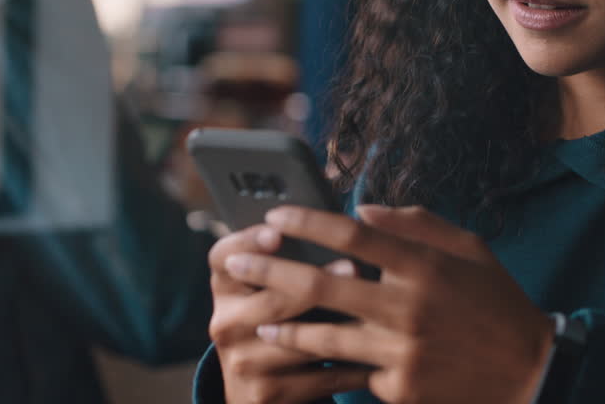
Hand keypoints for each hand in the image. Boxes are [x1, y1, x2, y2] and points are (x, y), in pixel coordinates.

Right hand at [208, 225, 371, 402]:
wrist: (262, 389)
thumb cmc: (284, 318)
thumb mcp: (275, 288)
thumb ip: (295, 256)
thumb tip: (350, 217)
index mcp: (226, 288)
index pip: (223, 257)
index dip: (246, 242)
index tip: (276, 232)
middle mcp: (225, 324)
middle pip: (269, 300)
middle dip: (314, 282)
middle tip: (354, 265)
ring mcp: (243, 363)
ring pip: (296, 340)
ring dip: (340, 326)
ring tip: (374, 312)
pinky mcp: (265, 395)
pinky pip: (318, 377)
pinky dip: (352, 366)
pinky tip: (381, 354)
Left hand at [221, 205, 555, 403]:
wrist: (530, 374)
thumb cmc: (498, 304)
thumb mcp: (471, 250)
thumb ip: (417, 224)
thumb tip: (362, 208)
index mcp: (426, 265)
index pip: (352, 233)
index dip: (307, 221)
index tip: (276, 215)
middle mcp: (409, 306)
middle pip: (321, 283)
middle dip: (270, 270)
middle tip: (234, 260)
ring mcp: (402, 351)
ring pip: (323, 336)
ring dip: (283, 328)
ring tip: (255, 323)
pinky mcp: (400, 388)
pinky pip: (353, 373)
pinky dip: (327, 367)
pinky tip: (302, 364)